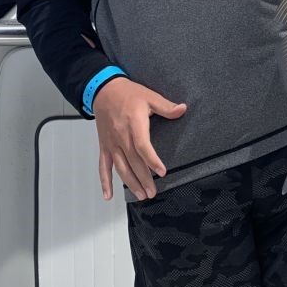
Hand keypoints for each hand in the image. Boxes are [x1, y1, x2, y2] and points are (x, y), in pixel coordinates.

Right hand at [93, 78, 186, 201]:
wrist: (104, 91)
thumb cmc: (128, 94)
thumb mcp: (150, 96)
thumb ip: (166, 106)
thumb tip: (183, 109)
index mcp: (134, 124)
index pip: (143, 147)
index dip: (152, 160)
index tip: (162, 172)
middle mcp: (121, 137)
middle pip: (133, 162)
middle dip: (144, 179)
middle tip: (153, 192)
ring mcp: (111, 144)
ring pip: (120, 168)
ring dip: (131, 183)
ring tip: (141, 195)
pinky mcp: (104, 147)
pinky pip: (103, 167)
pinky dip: (105, 182)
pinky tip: (108, 195)